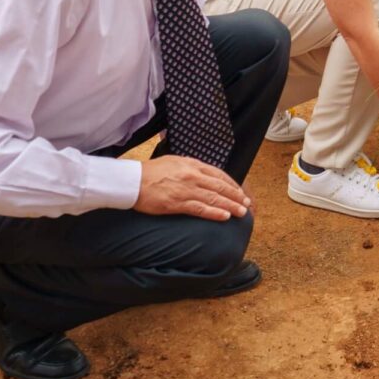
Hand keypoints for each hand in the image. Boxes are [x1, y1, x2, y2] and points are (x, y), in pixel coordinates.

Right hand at [134, 155, 250, 220]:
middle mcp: (192, 175)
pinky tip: (225, 216)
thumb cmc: (150, 172)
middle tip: (247, 204)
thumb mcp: (174, 162)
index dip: (232, 184)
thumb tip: (202, 174)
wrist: (131, 181)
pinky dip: (214, 212)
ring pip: (214, 198)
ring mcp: (185, 189)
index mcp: (191, 164)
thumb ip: (190, 167)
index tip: (240, 192)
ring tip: (242, 212)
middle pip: (220, 186)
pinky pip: (200, 208)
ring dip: (230, 205)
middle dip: (236, 196)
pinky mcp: (177, 203)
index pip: (218, 174)